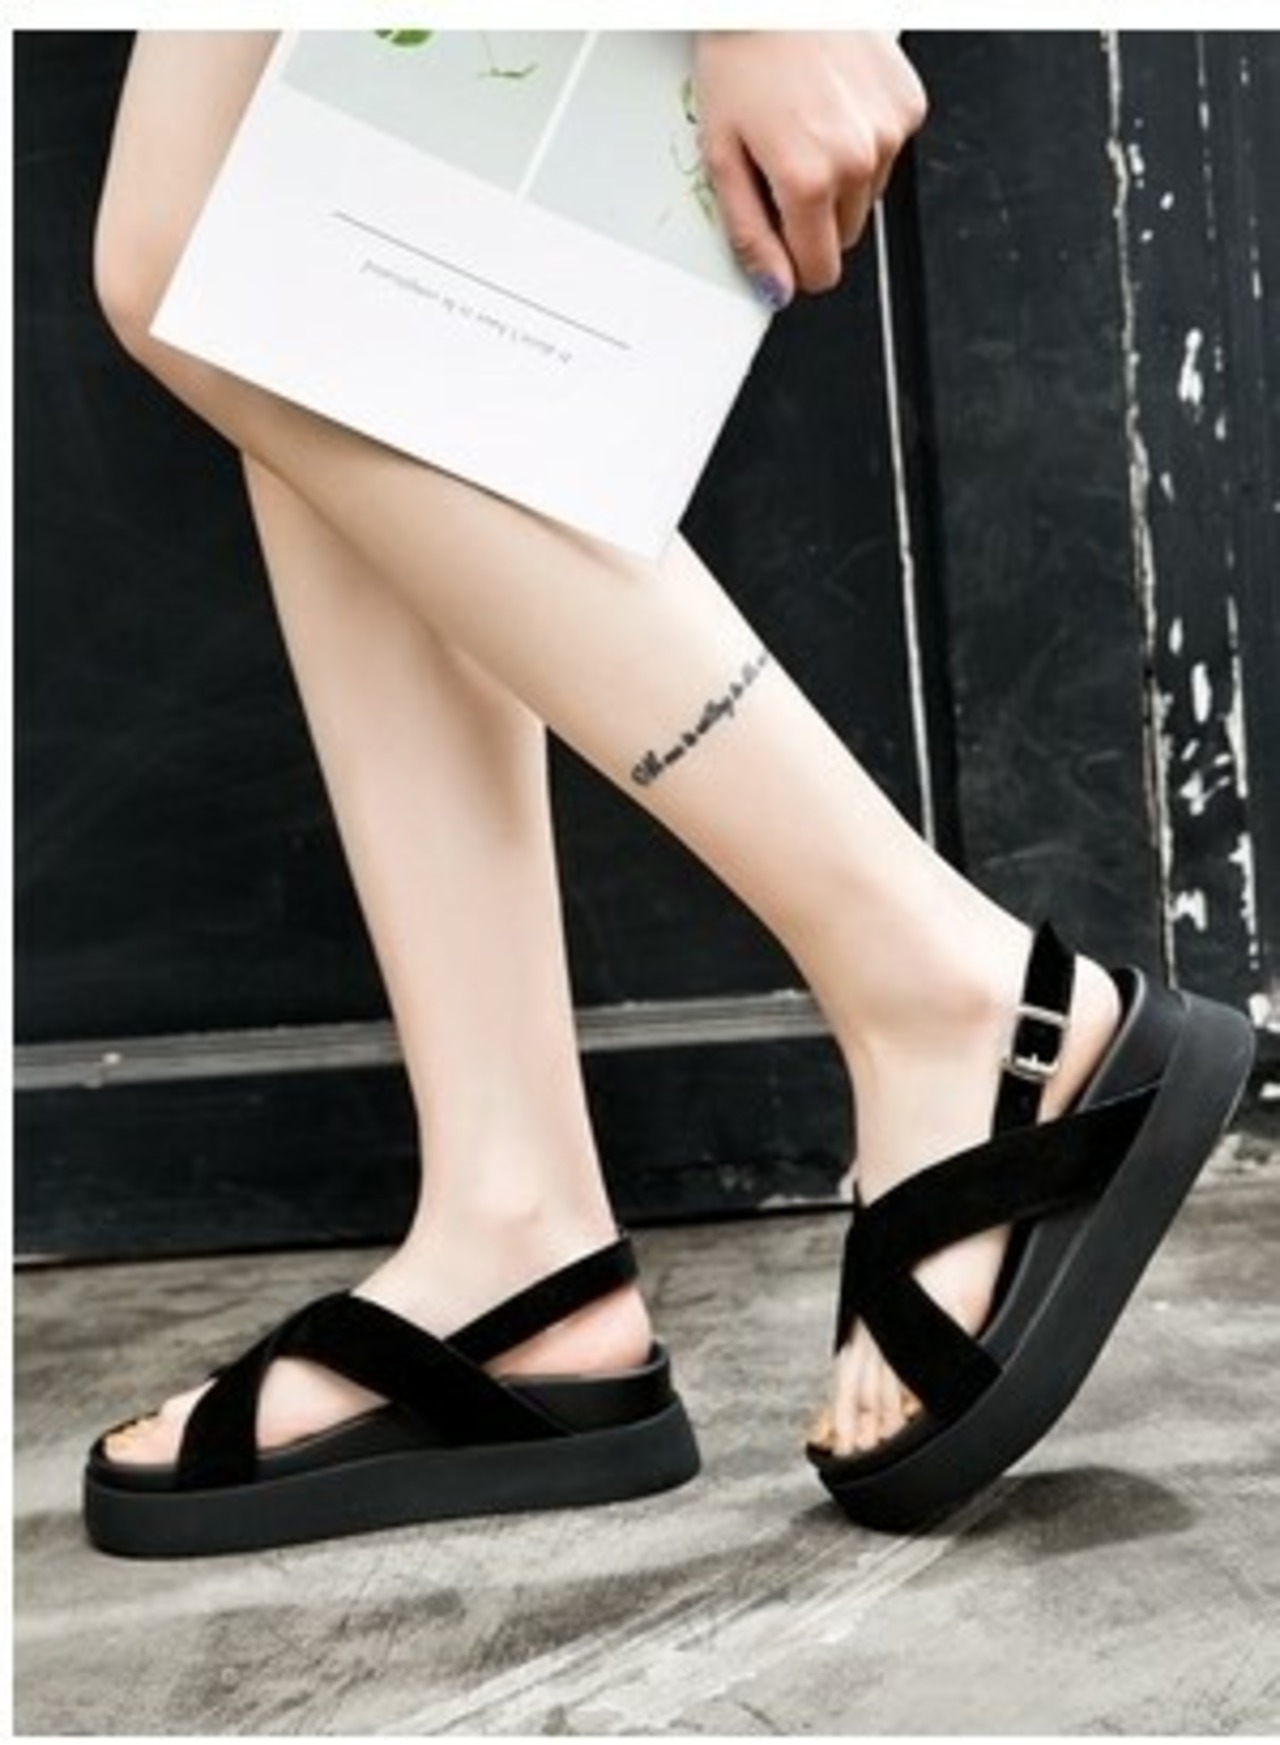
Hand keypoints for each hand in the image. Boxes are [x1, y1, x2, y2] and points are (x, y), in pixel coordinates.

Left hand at [693, 32, 927, 305]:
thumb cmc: (742, 55)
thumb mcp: (723, 154)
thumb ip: (749, 233)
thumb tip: (775, 288)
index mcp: (809, 179)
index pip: (821, 271)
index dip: (797, 263)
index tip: (781, 238)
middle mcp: (858, 158)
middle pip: (846, 237)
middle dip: (815, 219)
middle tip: (783, 167)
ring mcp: (889, 132)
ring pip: (866, 197)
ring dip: (840, 179)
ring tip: (806, 128)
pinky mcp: (907, 106)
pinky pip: (887, 154)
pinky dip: (862, 141)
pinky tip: (834, 107)